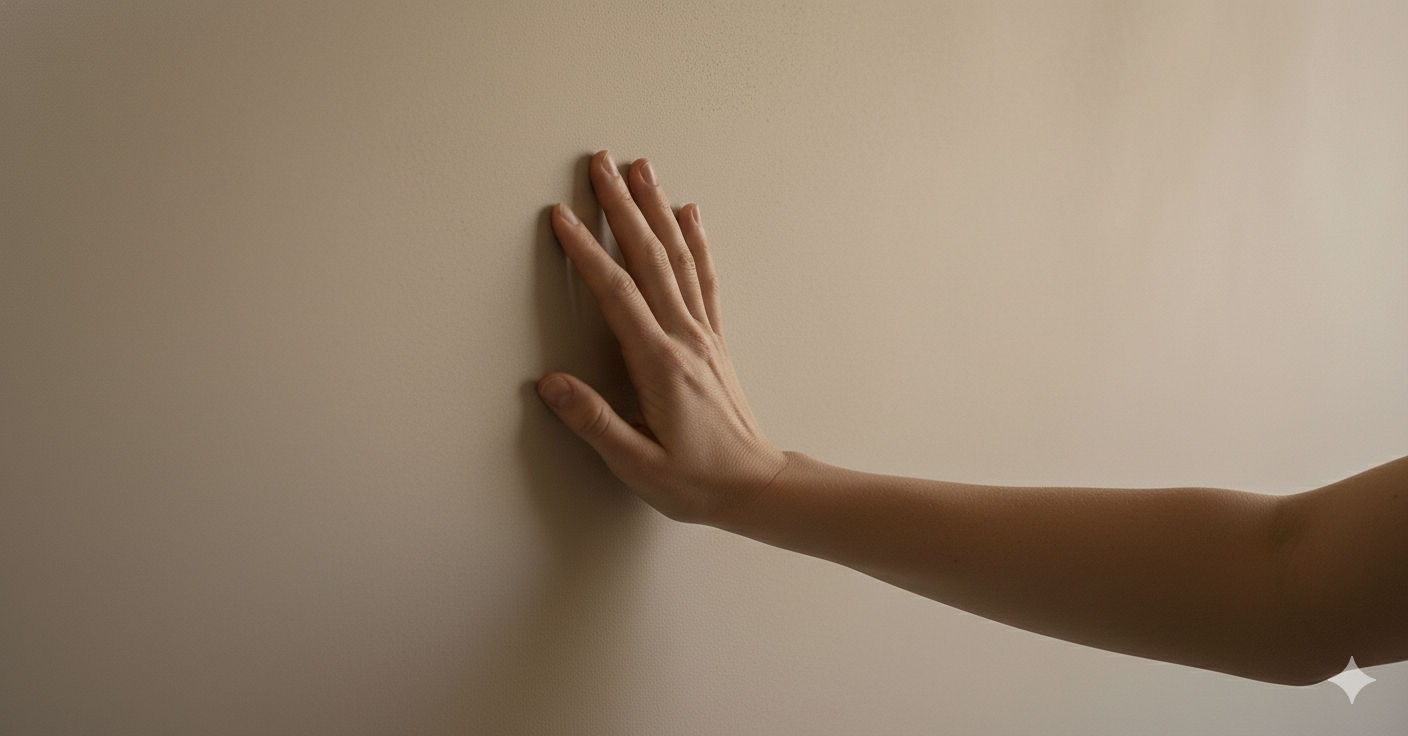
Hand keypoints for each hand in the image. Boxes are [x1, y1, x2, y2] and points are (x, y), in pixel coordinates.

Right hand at [537, 150, 788, 525]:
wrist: (757, 487)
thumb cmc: (698, 481)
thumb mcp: (637, 465)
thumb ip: (594, 423)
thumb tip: (550, 384)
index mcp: (660, 365)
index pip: (616, 295)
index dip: (587, 252)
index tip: (562, 217)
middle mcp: (684, 339)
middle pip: (649, 258)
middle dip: (622, 207)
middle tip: (601, 162)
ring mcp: (703, 334)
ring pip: (677, 257)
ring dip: (656, 209)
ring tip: (640, 168)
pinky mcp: (713, 339)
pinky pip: (704, 277)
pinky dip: (695, 239)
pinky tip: (688, 212)